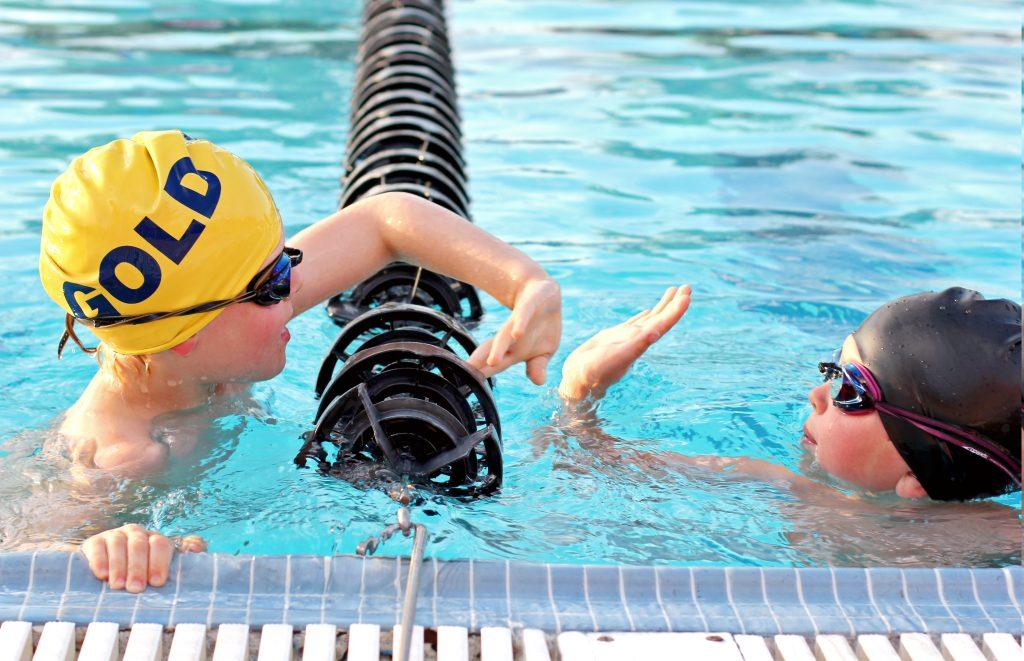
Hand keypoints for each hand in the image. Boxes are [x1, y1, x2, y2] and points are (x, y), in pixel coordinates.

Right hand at [81, 524, 206, 592]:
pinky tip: (102, 574)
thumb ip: (183, 556)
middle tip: (136, 588)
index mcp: (154, 539)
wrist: (106, 571)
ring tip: (118, 585)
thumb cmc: (142, 573)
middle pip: (139, 545)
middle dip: (138, 567)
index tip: (157, 582)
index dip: (159, 562)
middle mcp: (136, 534)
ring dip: (119, 565)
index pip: (160, 544)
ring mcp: (114, 536)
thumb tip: (196, 548)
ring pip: (119, 544)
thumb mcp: (162, 567)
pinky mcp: (94, 542)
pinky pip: (97, 547)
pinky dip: (100, 560)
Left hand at [468, 278, 561, 384]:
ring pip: (505, 335)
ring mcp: (518, 321)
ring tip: (492, 362)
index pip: (496, 364)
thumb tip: (538, 382)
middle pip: (494, 351)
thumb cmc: (541, 327)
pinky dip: (520, 324)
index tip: (468, 385)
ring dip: (499, 348)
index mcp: (514, 350)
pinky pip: (523, 315)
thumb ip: (538, 366)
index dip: (484, 373)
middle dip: (483, 364)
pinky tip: (516, 334)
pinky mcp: (529, 305)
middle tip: (469, 376)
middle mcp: (512, 337)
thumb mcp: (544, 351)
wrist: (543, 292)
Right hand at [558, 285, 690, 400]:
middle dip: (674, 303)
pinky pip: (635, 323)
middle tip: (687, 287)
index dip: (676, 310)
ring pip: (650, 318)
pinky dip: (644, 315)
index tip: (687, 295)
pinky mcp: (615, 337)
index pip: (664, 323)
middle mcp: (638, 339)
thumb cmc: (595, 371)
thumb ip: (636, 345)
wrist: (580, 381)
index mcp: (641, 342)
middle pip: (662, 318)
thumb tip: (656, 332)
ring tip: (673, 290)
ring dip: (663, 305)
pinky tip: (648, 311)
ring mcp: (628, 338)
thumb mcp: (616, 357)